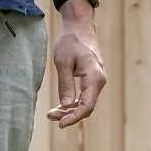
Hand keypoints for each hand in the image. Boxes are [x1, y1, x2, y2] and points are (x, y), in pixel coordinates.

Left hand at [47, 2, 106, 126]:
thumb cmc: (70, 41)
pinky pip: (85, 96)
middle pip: (86, 107)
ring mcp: (97, 80)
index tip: (60, 124)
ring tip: (52, 113)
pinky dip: (74, 103)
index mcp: (94, 77)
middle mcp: (99, 81)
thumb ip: (66, 85)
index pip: (86, 106)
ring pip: (86, 103)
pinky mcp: (92, 79)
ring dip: (70, 110)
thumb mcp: (63, 62)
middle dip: (69, 115)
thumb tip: (67, 105)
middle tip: (50, 116)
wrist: (79, 26)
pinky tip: (62, 106)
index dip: (74, 117)